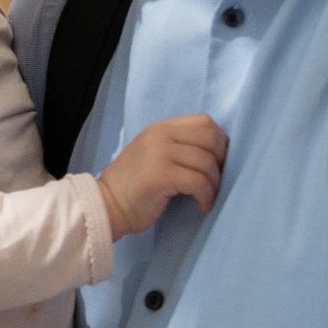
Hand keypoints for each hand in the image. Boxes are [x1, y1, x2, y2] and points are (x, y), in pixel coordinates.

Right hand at [97, 113, 226, 236]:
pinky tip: (201, 206)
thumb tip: (217, 152)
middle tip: (214, 182)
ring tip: (205, 197)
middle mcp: (161, 135)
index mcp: (160, 128)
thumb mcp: (153, 154)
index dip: (219, 142)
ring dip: (214, 184)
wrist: (106, 205)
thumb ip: (178, 145)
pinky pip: (199, 182)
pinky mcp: (162, 175)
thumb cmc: (133, 186)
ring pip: (208, 163)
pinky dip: (206, 196)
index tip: (216, 163)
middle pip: (211, 139)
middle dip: (221, 163)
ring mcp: (160, 153)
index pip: (205, 122)